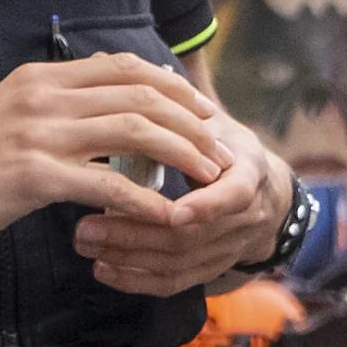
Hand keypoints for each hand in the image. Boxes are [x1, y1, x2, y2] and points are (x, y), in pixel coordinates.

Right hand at [0, 56, 227, 265]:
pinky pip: (109, 184)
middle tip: (219, 148)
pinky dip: (148, 200)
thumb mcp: (9, 116)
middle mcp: (45, 97)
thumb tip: (108, 108)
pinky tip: (170, 215)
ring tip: (210, 178)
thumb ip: (57, 107)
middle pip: (143, 96)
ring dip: (184, 155)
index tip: (201, 111)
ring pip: (137, 132)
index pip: (125, 68)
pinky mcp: (34, 176)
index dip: (173, 88)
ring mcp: (40, 135)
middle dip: (192, 122)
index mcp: (41, 79)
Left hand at [79, 115, 290, 296]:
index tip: (170, 209)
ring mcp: (228, 246)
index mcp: (249, 171)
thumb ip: (173, 102)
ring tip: (83, 241)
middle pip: (194, 237)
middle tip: (83, 227)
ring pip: (179, 264)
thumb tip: (112, 63)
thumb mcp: (213, 121)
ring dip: (128, 255)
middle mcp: (246, 216)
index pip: (235, 195)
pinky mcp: (209, 267)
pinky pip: (175, 283)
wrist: (264, 191)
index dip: (205, 205)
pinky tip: (103, 270)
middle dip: (137, 232)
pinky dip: (137, 280)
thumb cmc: (222, 146)